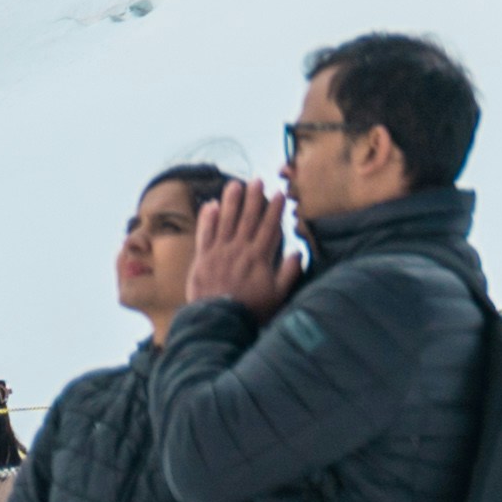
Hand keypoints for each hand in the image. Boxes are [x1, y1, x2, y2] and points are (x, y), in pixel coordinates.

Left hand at [187, 183, 295, 313]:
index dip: (275, 209)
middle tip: (257, 180)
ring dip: (231, 201)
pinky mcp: (202, 259)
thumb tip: (298, 252)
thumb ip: (289, 273)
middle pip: (248, 218)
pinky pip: (205, 234)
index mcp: (259, 257)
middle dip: (253, 198)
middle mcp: (240, 250)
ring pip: (226, 221)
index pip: (270, 227)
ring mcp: (219, 252)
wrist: (218, 321)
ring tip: (235, 184)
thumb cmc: (251, 309)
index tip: (278, 193)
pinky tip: (211, 205)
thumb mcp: (278, 294)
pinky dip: (207, 219)